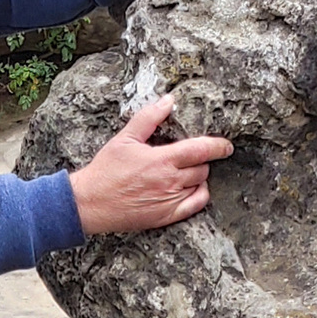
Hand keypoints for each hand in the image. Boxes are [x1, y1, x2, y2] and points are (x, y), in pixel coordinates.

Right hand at [69, 95, 232, 236]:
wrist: (90, 203)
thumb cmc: (106, 170)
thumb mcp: (124, 138)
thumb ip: (149, 118)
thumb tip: (168, 101)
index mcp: (162, 159)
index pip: (202, 150)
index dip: (219, 146)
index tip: (226, 145)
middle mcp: (170, 181)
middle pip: (202, 167)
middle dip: (201, 160)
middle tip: (190, 156)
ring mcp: (169, 201)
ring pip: (200, 185)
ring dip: (198, 176)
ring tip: (185, 171)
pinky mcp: (166, 216)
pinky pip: (196, 205)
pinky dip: (199, 194)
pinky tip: (191, 188)